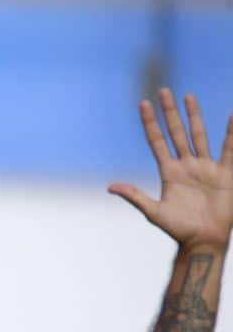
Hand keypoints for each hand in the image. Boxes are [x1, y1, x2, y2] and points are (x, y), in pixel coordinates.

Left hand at [110, 89, 232, 250]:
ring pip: (198, 135)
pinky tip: (232, 116)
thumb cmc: (178, 229)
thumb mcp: (154, 212)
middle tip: (164, 91)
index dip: (151, 123)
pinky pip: (229, 148)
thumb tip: (110, 187)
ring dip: (194, 116)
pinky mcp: (225, 173)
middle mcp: (186, 165)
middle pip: (176, 133)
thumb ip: (135, 197)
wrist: (204, 240)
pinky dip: (231, 132)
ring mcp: (205, 167)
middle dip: (170, 113)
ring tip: (188, 97)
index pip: (157, 142)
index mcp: (168, 173)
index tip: (144, 103)